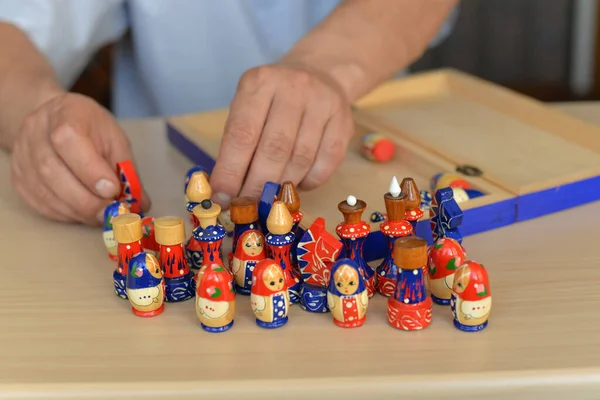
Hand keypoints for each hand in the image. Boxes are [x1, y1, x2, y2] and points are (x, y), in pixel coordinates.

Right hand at [10, 93, 150, 224]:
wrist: (56, 119)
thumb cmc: (90, 128)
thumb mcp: (115, 139)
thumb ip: (127, 170)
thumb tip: (141, 202)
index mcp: (64, 114)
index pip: (68, 140)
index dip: (90, 169)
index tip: (111, 190)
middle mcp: (35, 132)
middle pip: (53, 171)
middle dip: (86, 199)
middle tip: (110, 213)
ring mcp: (23, 156)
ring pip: (45, 192)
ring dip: (77, 210)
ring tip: (101, 215)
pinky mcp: (19, 179)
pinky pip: (40, 203)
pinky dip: (66, 214)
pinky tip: (83, 213)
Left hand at [209, 63, 354, 207]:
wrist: (320, 74)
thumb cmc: (274, 100)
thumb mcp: (249, 107)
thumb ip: (237, 144)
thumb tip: (225, 192)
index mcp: (260, 83)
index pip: (242, 134)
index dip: (231, 172)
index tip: (222, 198)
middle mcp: (293, 88)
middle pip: (274, 150)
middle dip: (257, 186)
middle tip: (247, 207)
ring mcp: (322, 103)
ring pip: (301, 160)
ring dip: (282, 187)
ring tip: (269, 198)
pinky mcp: (344, 122)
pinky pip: (325, 164)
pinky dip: (308, 182)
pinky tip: (297, 184)